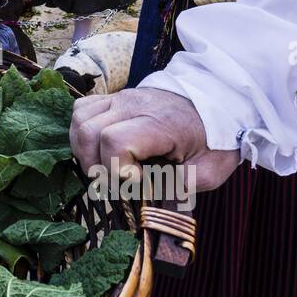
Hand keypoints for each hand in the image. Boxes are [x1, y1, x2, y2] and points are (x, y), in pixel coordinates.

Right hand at [69, 87, 240, 193]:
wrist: (216, 101)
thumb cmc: (213, 138)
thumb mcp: (210, 170)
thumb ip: (183, 187)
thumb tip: (154, 199)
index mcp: (160, 123)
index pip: (116, 141)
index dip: (118, 170)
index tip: (138, 182)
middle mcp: (134, 105)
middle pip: (90, 132)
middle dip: (95, 166)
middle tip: (116, 183)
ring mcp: (121, 98)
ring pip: (80, 119)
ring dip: (84, 150)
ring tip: (103, 168)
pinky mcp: (114, 97)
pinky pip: (82, 109)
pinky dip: (81, 132)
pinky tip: (97, 149)